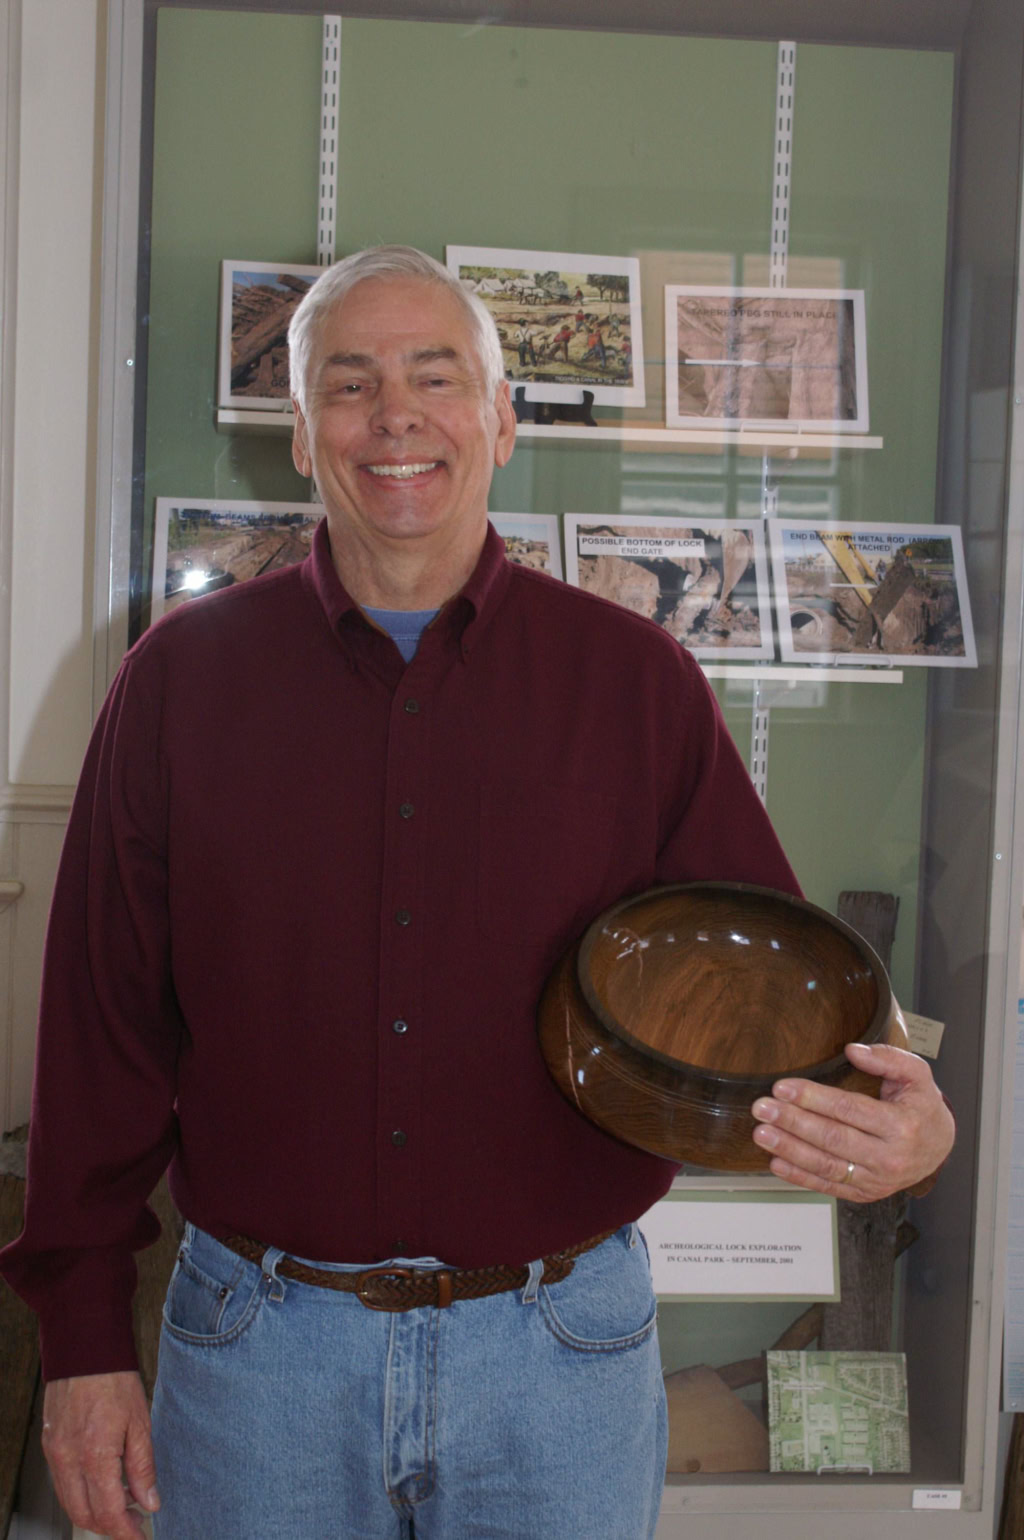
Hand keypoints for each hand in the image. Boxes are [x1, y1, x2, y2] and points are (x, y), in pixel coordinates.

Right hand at [42, 1371, 159, 1538]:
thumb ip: (143, 1466)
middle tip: (134, 1521)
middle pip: (84, 1515)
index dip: (126, 1531)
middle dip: (109, 1526)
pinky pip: (62, 1484)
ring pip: (69, 1503)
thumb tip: (149, 1502)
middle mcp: (68, 1459)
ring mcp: (54, 1453)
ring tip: (123, 1503)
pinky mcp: (49, 1445)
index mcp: (94, 1454)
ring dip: (94, 1512)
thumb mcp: (140, 1422)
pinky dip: (81, 1494)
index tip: (141, 1536)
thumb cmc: (115, 1380)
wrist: (84, 1349)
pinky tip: (103, 1484)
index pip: (108, 1511)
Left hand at [749, 1041, 954, 1201]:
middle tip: (763, 1109)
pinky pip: (828, 1185)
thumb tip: (853, 1051)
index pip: (849, 1110)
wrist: (939, 1148)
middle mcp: (889, 1157)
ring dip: (790, 1150)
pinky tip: (776, 1162)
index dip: (813, 1098)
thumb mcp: (917, 1074)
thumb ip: (887, 1058)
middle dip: (793, 1122)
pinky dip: (800, 1177)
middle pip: (833, 1138)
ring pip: (826, 1165)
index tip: (783, 1088)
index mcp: (901, 1125)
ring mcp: (876, 1180)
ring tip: (762, 1134)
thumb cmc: (922, 1106)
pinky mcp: (865, 1193)